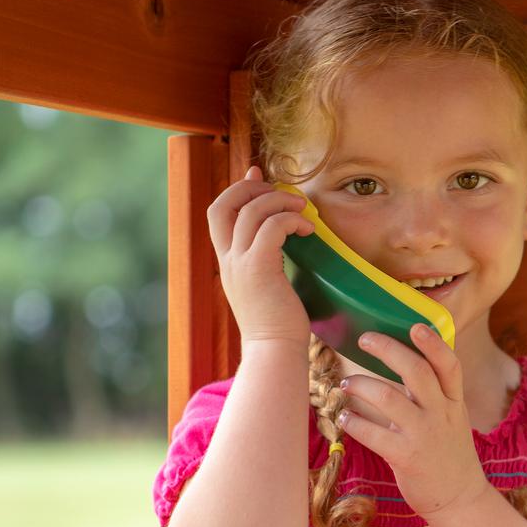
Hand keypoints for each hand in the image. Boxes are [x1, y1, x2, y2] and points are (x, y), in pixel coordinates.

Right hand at [206, 166, 315, 342]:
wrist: (274, 352)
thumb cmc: (278, 323)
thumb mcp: (265, 285)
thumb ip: (266, 259)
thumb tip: (280, 236)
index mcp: (227, 262)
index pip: (218, 213)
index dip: (236, 188)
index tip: (257, 174)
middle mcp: (228, 260)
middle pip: (223, 204)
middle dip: (251, 187)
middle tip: (281, 191)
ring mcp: (240, 264)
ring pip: (251, 211)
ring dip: (280, 202)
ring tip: (302, 210)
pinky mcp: (259, 270)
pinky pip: (272, 228)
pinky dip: (291, 220)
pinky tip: (308, 231)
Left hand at [337, 325, 490, 519]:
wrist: (459, 497)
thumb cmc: (447, 451)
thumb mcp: (451, 416)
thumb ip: (433, 392)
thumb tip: (401, 359)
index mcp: (453, 400)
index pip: (449, 365)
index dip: (434, 343)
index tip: (415, 325)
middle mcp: (441, 413)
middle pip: (417, 371)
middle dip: (388, 350)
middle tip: (364, 339)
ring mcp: (425, 435)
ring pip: (389, 399)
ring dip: (362, 385)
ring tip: (346, 383)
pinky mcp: (407, 457)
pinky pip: (374, 434)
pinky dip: (355, 422)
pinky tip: (346, 417)